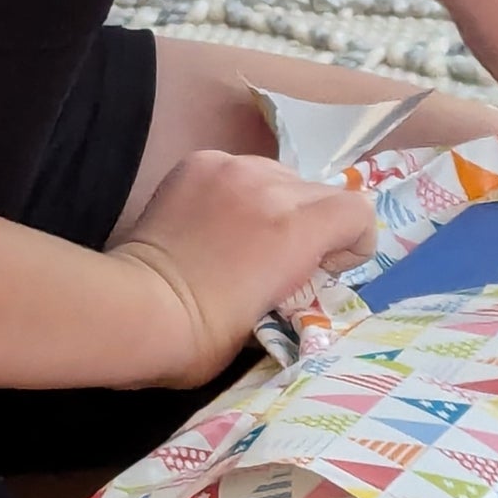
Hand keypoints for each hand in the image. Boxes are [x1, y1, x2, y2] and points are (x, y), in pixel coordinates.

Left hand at [106, 148, 375, 386]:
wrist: (139, 309)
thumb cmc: (208, 336)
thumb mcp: (278, 318)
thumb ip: (303, 278)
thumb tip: (304, 270)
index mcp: (296, 228)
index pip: (358, 211)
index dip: (351, 243)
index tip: (325, 270)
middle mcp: (269, 184)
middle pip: (321, 191)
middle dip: (315, 224)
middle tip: (283, 261)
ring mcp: (230, 167)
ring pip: (280, 174)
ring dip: (277, 203)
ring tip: (244, 238)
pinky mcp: (198, 162)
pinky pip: (238, 167)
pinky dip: (237, 190)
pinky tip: (213, 221)